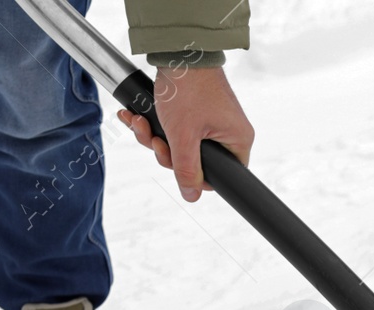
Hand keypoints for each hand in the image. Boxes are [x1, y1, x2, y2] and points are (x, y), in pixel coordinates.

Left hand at [117, 66, 253, 201]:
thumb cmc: (188, 87)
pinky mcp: (197, 111)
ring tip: (140, 122)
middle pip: (195, 161)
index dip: (192, 175)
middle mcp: (228, 132)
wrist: (178, 50)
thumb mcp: (183, 136)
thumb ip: (186, 170)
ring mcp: (212, 121)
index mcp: (236, 141)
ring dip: (155, 137)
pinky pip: (177, 129)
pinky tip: (137, 116)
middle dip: (166, 151)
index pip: (220, 176)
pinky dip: (156, 124)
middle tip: (153, 140)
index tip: (174, 163)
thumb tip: (191, 196)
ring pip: (181, 145)